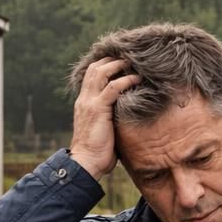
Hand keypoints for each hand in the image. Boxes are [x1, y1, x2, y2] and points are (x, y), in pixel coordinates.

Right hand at [69, 57, 140, 179]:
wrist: (86, 163)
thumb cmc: (97, 151)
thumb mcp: (103, 129)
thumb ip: (110, 117)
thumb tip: (128, 114)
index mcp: (84, 102)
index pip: (92, 75)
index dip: (106, 64)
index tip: (122, 62)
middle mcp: (85, 99)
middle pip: (96, 68)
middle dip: (113, 59)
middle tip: (131, 58)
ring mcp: (90, 103)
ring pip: (102, 72)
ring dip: (119, 65)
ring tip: (134, 64)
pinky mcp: (98, 109)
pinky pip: (113, 87)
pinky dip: (126, 80)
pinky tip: (137, 79)